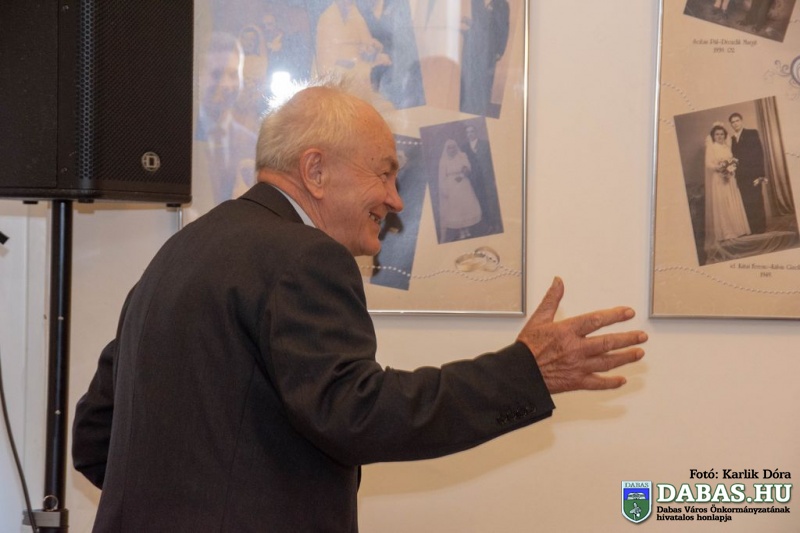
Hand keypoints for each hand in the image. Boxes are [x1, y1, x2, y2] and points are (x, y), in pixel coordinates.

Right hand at [516, 277, 646, 393]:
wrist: (519, 373)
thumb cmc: (527, 346)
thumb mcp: (538, 318)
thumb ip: (552, 299)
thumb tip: (558, 281)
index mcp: (567, 331)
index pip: (596, 320)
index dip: (614, 316)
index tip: (628, 313)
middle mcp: (575, 348)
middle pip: (607, 342)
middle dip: (627, 338)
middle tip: (642, 335)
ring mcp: (577, 366)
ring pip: (607, 362)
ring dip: (625, 357)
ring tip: (639, 353)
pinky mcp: (576, 382)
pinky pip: (597, 383)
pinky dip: (611, 382)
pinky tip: (621, 380)